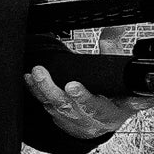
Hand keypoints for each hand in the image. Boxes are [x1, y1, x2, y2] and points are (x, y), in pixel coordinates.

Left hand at [25, 65, 153, 138]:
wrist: (105, 124)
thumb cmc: (116, 100)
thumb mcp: (124, 80)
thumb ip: (115, 54)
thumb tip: (114, 29)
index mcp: (108, 112)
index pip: (96, 106)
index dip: (83, 97)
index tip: (72, 85)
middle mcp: (88, 118)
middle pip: (68, 106)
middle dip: (53, 90)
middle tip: (41, 73)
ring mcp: (71, 119)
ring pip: (53, 105)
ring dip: (41, 88)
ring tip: (35, 72)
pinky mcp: (58, 117)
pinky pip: (45, 105)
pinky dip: (36, 92)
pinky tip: (30, 80)